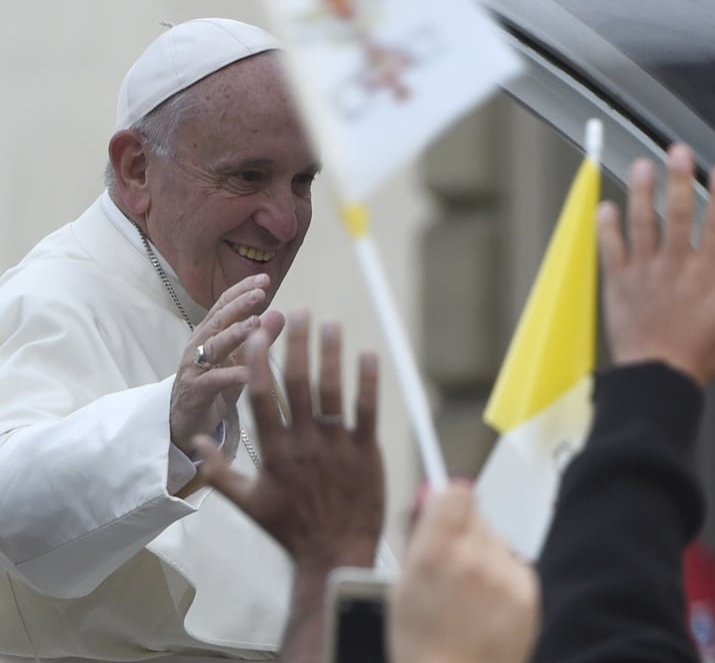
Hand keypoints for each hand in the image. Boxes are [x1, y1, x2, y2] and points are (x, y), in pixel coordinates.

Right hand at [170, 273, 283, 451]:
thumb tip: (281, 312)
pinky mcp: (195, 391)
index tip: (264, 278)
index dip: (242, 290)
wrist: (186, 422)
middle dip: (238, 305)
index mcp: (211, 334)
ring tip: (254, 323)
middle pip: (218, 320)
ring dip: (233, 334)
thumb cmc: (215, 387)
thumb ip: (259, 337)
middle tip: (259, 293)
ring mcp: (194, 368)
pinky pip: (214, 381)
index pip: (225, 305)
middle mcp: (199, 345)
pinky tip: (250, 372)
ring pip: (213, 346)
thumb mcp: (241, 360)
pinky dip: (232, 375)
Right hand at [195, 311, 384, 573]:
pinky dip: (367, 381)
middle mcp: (303, 443)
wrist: (334, 553)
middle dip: (298, 344)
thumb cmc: (290, 529)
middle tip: (299, 312)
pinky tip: (367, 354)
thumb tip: (196, 445)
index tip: (256, 334)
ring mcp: (336, 446)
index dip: (257, 363)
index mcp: (273, 452)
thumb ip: (219, 472)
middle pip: (298, 384)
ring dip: (331, 354)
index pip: (260, 397)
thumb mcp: (248, 503)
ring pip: (332, 391)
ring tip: (331, 324)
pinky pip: (367, 409)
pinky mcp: (366, 451)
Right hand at [389, 484, 538, 662]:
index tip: (444, 509)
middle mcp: (472, 558)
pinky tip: (488, 604)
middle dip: (464, 530)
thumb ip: (418, 539)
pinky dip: (504, 576)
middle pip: (477, 515)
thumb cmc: (423, 646)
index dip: (448, 499)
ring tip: (470, 592)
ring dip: (485, 554)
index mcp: (434, 553)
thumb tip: (430, 502)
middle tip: (453, 561)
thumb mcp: (400, 588)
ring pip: (497, 539)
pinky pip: (515, 563)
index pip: (455, 493)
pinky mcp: (527, 591)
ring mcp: (504, 575)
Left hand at [598, 143, 714, 384]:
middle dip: (679, 180)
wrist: (658, 378)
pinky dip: (607, 228)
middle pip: (679, 215)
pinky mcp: (619, 284)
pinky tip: (606, 206)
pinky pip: (611, 249)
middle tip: (678, 151)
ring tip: (642, 165)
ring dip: (642, 192)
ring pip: (642, 224)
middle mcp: (675, 266)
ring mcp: (644, 273)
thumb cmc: (698, 352)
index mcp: (706, 274)